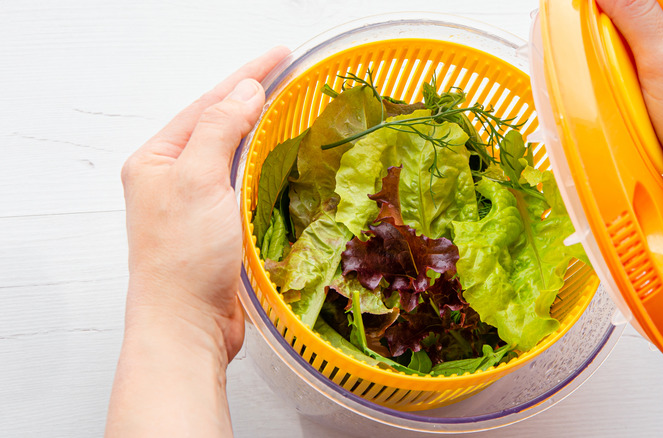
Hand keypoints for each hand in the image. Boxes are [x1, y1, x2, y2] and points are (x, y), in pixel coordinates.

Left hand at [107, 48, 288, 436]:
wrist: (188, 325)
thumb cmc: (184, 258)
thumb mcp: (199, 181)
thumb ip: (220, 129)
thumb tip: (245, 91)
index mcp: (157, 159)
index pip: (207, 104)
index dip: (246, 76)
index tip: (279, 55)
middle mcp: (173, 177)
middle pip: (219, 124)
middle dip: (253, 98)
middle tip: (289, 74)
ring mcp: (196, 202)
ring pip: (234, 154)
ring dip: (261, 131)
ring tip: (289, 105)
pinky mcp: (218, 226)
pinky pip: (244, 184)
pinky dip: (265, 167)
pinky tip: (284, 157)